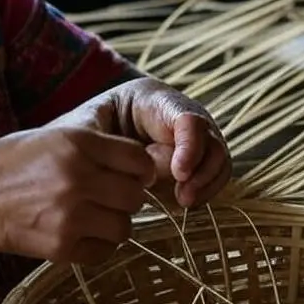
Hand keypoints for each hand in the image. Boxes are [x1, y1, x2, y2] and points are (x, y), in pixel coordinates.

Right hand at [0, 126, 156, 265]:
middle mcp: (77, 177)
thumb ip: (98, 147)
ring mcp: (69, 215)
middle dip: (129, 198)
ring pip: (124, 227)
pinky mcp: (61, 246)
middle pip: (136, 195)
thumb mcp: (56, 136)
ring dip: (115, 223)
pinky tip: (79, 233)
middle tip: (110, 197)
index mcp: (77, 142)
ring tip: (94, 216)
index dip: (140, 169)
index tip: (133, 174)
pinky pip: (104, 251)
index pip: (138, 159)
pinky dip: (98, 245)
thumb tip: (144, 166)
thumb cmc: (15, 163)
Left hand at [53, 77, 230, 207]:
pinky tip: (186, 202)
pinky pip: (213, 177)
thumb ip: (113, 147)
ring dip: (205, 183)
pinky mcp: (195, 163)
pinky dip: (205, 191)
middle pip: (210, 139)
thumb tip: (146, 171)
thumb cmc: (86, 131)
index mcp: (156, 100)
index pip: (187, 118)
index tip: (179, 172)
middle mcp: (182, 116)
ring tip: (184, 201)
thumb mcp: (90, 131)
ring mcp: (192, 139)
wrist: (88, 143)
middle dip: (200, 169)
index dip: (189, 146)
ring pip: (217, 160)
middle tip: (183, 195)